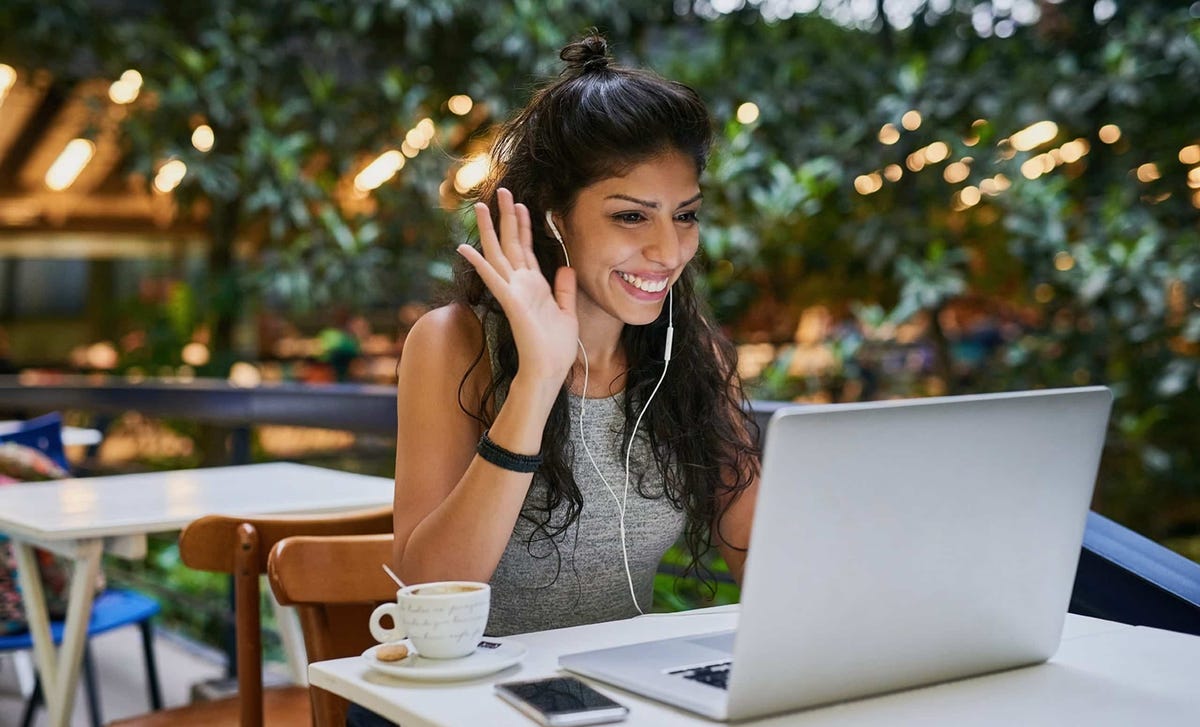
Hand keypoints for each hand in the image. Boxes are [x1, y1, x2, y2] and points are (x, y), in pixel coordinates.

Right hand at [457, 188, 577, 385]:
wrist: (549, 371)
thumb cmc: (556, 348)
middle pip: (511, 243)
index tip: (521, 203)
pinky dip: (480, 263)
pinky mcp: (511, 302)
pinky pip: (493, 278)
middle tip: (501, 190)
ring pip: (498, 254)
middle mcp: (521, 284)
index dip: (523, 225)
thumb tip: (565, 267)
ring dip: (490, 230)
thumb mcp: (567, 312)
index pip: (526, 248)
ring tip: (480, 206)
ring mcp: (514, 292)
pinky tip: (464, 248)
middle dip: (506, 216)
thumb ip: (564, 289)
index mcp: (534, 286)